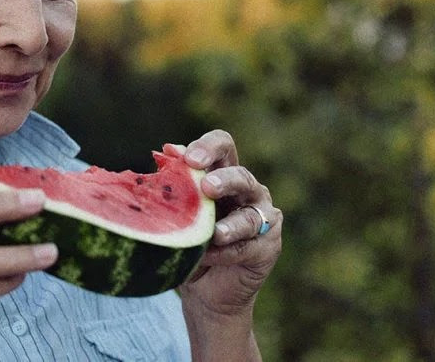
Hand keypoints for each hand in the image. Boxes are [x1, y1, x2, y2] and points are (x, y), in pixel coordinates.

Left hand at [173, 131, 280, 360]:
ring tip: (214, 233)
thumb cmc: (187, 241)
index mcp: (223, 173)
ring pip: (251, 215)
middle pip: (241, 176)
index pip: (224, 146)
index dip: (209, 147)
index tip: (188, 159)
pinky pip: (249, 247)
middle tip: (206, 186)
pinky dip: (227, 252)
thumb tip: (167, 150)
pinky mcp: (268, 246)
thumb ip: (175, 182)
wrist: (203, 288)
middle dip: (224, 180)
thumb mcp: (176, 212)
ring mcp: (262, 218)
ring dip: (231, 225)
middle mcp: (248, 191)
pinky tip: (210, 255)